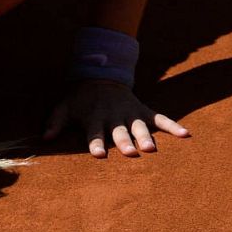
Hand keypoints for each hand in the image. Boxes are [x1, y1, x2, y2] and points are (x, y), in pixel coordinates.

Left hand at [42, 79, 189, 157]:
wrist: (100, 77)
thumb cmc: (80, 99)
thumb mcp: (63, 107)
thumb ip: (54, 122)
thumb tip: (45, 138)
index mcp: (94, 118)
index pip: (94, 133)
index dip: (95, 143)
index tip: (98, 154)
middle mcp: (114, 117)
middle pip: (119, 132)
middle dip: (124, 142)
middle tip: (131, 153)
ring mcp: (130, 114)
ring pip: (139, 127)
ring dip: (145, 136)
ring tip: (151, 149)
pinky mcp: (143, 111)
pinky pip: (161, 118)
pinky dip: (173, 125)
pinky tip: (186, 135)